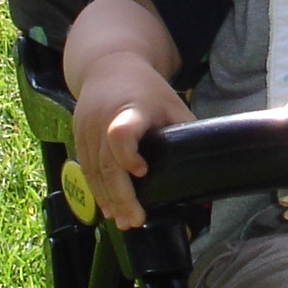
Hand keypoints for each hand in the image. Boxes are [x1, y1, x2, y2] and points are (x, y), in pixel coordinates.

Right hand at [68, 50, 194, 228]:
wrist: (107, 65)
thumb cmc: (147, 89)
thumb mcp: (172, 103)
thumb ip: (186, 132)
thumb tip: (210, 170)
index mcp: (130, 109)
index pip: (122, 133)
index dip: (128, 155)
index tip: (142, 172)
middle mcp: (102, 120)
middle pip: (106, 163)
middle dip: (122, 196)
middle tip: (136, 219)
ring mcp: (86, 129)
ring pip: (94, 171)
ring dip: (108, 199)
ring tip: (124, 221)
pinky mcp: (77, 136)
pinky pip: (85, 169)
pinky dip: (97, 190)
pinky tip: (108, 207)